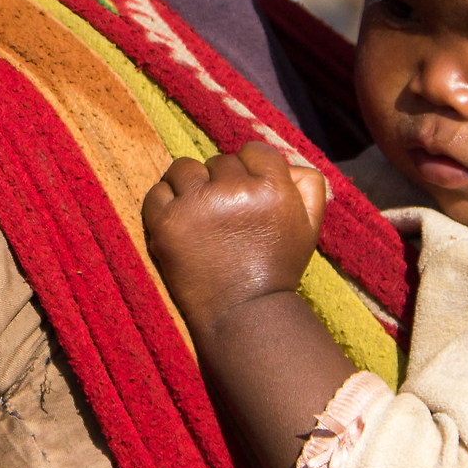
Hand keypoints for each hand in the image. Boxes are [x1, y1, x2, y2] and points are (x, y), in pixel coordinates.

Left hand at [142, 141, 327, 330]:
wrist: (243, 316)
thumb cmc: (276, 268)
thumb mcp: (309, 227)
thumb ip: (309, 186)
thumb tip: (289, 162)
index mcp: (272, 188)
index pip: (254, 150)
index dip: (251, 170)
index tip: (247, 194)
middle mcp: (234, 191)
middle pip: (219, 161)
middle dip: (222, 183)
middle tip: (226, 215)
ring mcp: (196, 206)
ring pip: (184, 167)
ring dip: (190, 185)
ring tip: (199, 213)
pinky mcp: (166, 223)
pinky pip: (157, 191)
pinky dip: (165, 202)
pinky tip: (179, 221)